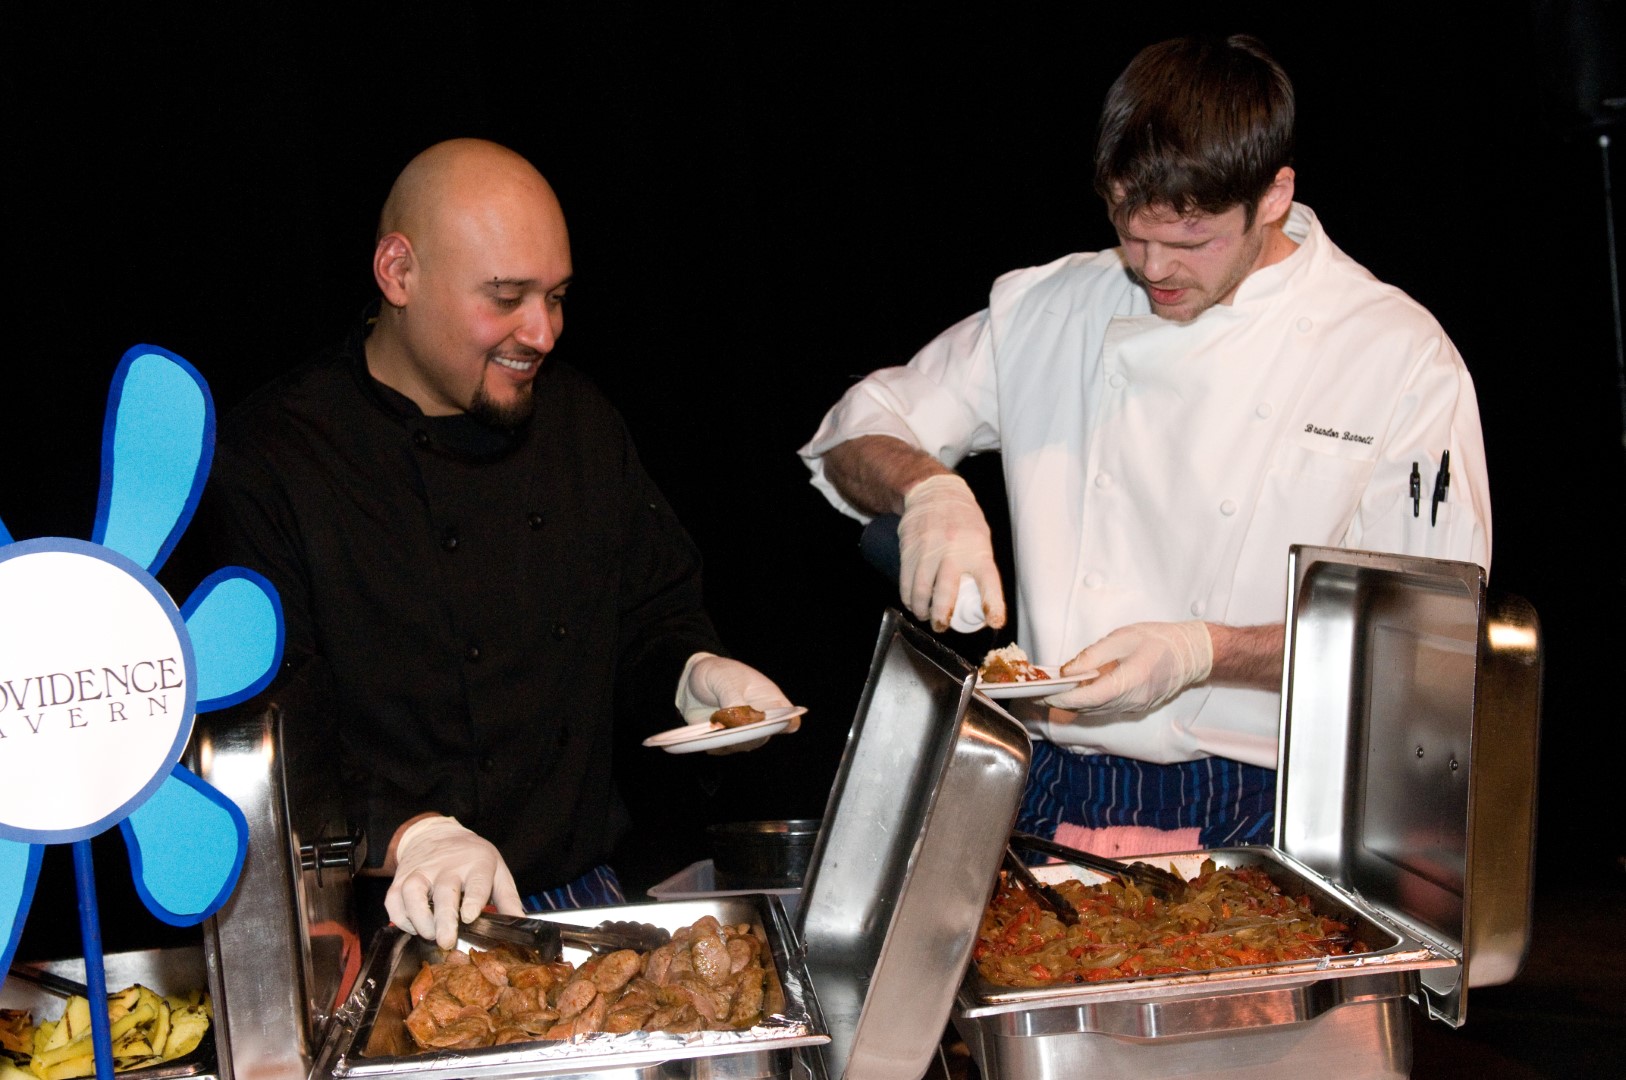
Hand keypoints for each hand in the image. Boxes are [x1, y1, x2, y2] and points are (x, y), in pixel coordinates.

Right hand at [384, 815, 522, 948]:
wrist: (436, 834)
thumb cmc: (471, 858)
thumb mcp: (496, 870)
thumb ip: (508, 898)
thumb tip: (520, 924)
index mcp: (476, 864)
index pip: (475, 881)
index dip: (472, 899)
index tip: (469, 916)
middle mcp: (446, 867)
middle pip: (444, 892)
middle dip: (444, 918)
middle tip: (446, 941)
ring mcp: (421, 872)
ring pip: (413, 893)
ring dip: (419, 918)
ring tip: (429, 935)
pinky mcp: (400, 879)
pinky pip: (394, 900)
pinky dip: (400, 917)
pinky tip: (413, 927)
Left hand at [675, 653, 795, 751]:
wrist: (692, 679)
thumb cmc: (718, 673)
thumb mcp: (726, 680)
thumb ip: (735, 700)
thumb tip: (742, 722)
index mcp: (770, 700)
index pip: (790, 718)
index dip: (787, 724)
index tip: (772, 723)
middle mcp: (760, 719)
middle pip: (764, 736)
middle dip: (750, 735)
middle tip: (734, 729)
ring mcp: (743, 730)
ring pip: (744, 745)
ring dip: (731, 742)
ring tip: (715, 734)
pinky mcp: (725, 738)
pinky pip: (725, 749)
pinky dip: (717, 747)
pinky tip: (707, 739)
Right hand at [897, 474, 1005, 631]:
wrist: (934, 492)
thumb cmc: (963, 520)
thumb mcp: (981, 538)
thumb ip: (980, 567)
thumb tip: (982, 600)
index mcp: (978, 550)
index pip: (989, 581)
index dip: (992, 604)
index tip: (994, 621)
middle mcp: (954, 549)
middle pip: (947, 592)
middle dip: (942, 616)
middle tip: (941, 626)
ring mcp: (929, 548)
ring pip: (921, 589)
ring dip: (921, 609)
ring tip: (924, 615)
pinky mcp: (910, 547)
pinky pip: (906, 579)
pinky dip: (907, 596)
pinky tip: (910, 602)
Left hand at [1044, 621, 1212, 714]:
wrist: (1191, 653)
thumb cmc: (1158, 640)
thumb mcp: (1121, 638)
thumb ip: (1092, 655)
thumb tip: (1068, 670)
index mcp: (1128, 682)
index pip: (1087, 697)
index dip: (1062, 697)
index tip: (1042, 694)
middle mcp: (1131, 700)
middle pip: (1088, 707)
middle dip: (1062, 701)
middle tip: (1038, 693)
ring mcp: (1134, 706)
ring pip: (1096, 710)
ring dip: (1074, 702)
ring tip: (1054, 690)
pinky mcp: (1136, 706)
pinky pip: (1106, 708)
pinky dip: (1089, 701)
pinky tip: (1079, 689)